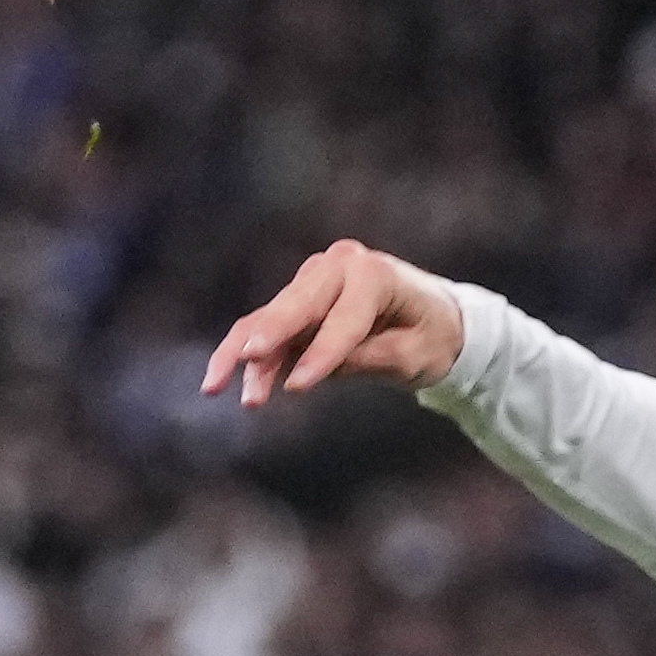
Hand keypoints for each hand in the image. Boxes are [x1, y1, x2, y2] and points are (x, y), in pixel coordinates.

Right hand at [204, 240, 469, 406]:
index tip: (297, 387)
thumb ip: (369, 359)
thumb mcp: (416, 356)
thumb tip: (309, 370)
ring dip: (246, 355)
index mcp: (373, 274)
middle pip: (296, 306)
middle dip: (270, 338)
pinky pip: (265, 327)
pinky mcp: (298, 300)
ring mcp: (312, 280)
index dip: (322, 355)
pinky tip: (219, 382)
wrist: (436, 318)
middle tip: (248, 361)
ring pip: (271, 318)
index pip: (344, 319)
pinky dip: (245, 354)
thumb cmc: (433, 337)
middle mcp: (336, 266)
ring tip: (220, 389)